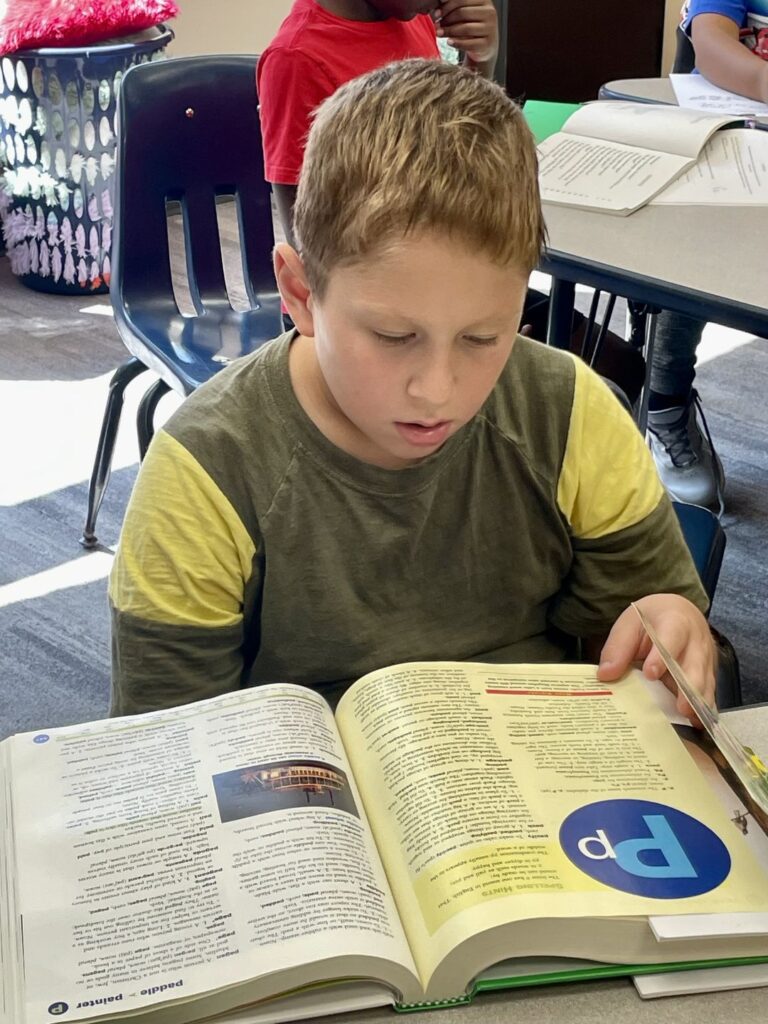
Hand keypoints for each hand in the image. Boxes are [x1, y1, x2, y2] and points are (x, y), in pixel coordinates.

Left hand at [435, 0, 497, 68]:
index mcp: (484, 1)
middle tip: (436, 24)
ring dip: (449, 31)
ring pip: (465, 28)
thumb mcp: (466, 14)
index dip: (447, 6)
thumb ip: (455, 7)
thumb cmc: (472, 26)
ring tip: (439, 33)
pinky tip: (448, 42)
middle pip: (462, 13)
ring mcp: (490, 29)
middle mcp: (489, 12)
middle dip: (446, 19)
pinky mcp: (487, 44)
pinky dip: (456, 43)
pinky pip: (469, 43)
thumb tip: (439, 3)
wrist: (485, 46)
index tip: (436, 13)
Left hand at [596, 593, 716, 722]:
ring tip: (690, 718)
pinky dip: (703, 708)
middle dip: (689, 687)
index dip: (662, 657)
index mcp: (675, 622)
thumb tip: (605, 675)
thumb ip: (618, 648)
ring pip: (706, 681)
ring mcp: (706, 659)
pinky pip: (709, 693)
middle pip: (696, 664)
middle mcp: (696, 641)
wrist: (678, 612)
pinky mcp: (708, 674)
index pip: (671, 638)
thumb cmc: (651, 619)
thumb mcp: (630, 624)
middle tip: (681, 707)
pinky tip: (698, 723)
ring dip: (699, 701)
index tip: (650, 674)